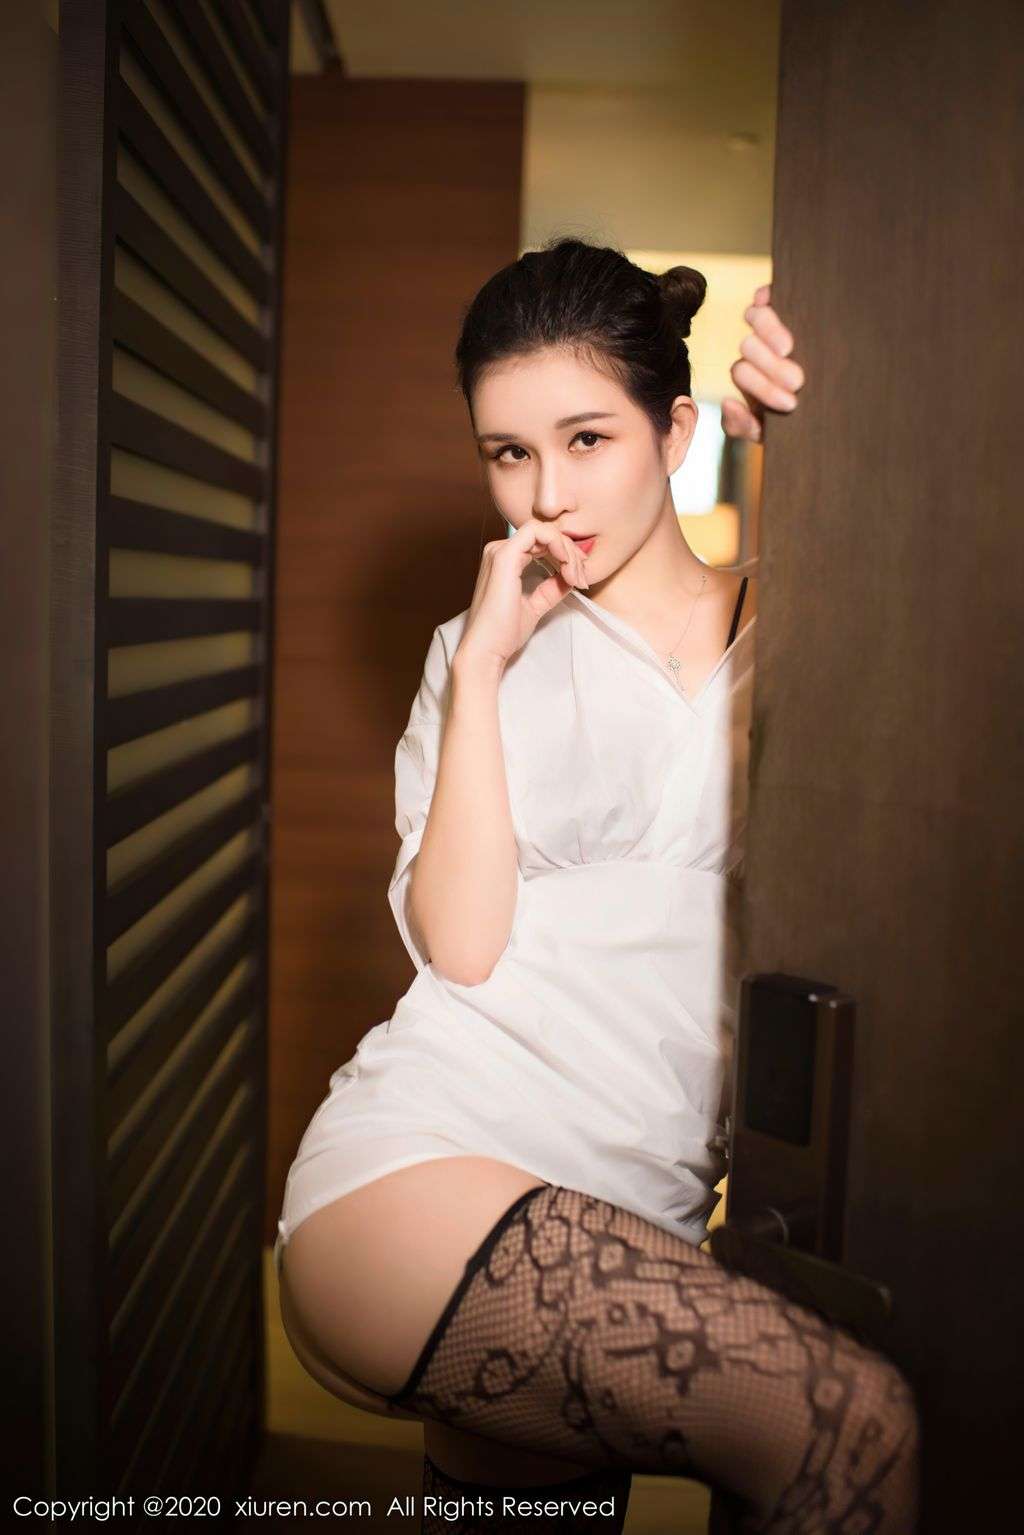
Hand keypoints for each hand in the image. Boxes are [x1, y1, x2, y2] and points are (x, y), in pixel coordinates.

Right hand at [454, 518, 589, 675]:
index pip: (542, 543)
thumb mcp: (536, 605)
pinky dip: (558, 545)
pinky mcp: (504, 556)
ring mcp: (500, 551)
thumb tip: (571, 576)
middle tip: (582, 579)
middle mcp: (499, 550)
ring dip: (567, 549)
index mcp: (505, 560)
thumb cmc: (504, 633)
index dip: (566, 555)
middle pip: (545, 534)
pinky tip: (567, 565)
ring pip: (544, 530)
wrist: (487, 649)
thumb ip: (551, 588)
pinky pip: (537, 532)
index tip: (579, 579)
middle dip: (571, 552)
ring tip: (576, 576)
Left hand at [721, 284, 804, 442]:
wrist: (834, 406)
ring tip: (788, 350)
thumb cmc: (801, 415)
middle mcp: (756, 349)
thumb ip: (743, 426)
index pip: (742, 372)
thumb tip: (728, 403)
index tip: (790, 404)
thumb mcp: (771, 430)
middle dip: (770, 367)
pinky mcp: (785, 306)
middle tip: (797, 382)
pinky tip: (776, 303)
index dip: (761, 387)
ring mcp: (769, 324)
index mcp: (751, 375)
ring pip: (755, 318)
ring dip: (770, 333)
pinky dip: (766, 296)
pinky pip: (765, 294)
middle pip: (748, 347)